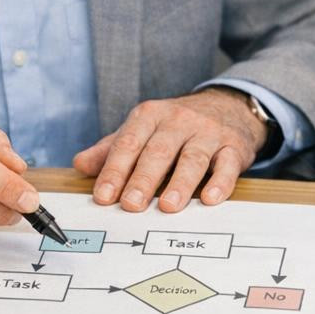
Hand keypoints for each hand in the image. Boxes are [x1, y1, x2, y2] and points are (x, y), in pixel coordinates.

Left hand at [73, 88, 265, 212]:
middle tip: (130, 204)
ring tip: (167, 206)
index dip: (115, 170)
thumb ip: (112, 148)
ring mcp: (208, 133)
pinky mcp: (233, 147)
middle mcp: (179, 121)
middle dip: (143, 179)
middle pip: (158, 151)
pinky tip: (210, 198)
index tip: (103, 196)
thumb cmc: (176, 126)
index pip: (128, 143)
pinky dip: (221, 182)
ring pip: (193, 158)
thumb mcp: (142, 129)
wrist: (227, 106)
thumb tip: (80, 165)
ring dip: (180, 183)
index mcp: (150, 116)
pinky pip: (227, 164)